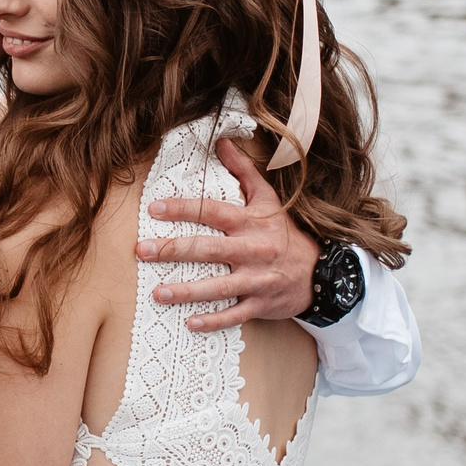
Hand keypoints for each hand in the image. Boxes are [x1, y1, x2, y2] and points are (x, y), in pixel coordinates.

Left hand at [138, 137, 320, 332]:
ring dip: (186, 291)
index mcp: (250, 222)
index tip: (154, 208)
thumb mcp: (269, 199)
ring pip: (218, 287)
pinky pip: (235, 314)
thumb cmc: (286, 233)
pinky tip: (190, 323)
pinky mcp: (261, 304)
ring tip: (157, 293)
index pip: (212, 211)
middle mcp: (252, 250)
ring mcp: (257, 279)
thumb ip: (244, 171)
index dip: (183, 209)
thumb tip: (222, 142)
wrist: (324, 272)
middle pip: (208, 249)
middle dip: (172, 250)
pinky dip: (214, 321)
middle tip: (141, 251)